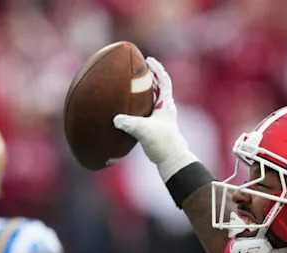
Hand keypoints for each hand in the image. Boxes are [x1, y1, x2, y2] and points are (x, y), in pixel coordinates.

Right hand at [113, 57, 197, 180]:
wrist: (171, 158)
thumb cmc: (162, 143)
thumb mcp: (144, 131)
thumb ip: (130, 124)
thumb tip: (115, 119)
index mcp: (166, 104)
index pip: (164, 80)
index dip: (157, 69)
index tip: (148, 60)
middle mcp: (165, 108)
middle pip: (158, 86)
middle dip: (149, 76)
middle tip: (138, 68)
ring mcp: (161, 116)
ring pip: (153, 97)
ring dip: (144, 89)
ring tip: (132, 83)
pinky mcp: (156, 125)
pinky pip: (147, 109)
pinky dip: (139, 103)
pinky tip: (128, 105)